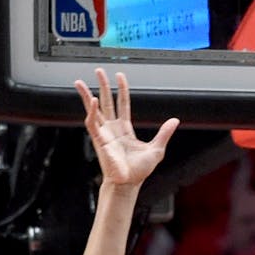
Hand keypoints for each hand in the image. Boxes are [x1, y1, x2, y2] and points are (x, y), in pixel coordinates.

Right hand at [74, 69, 178, 185]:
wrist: (129, 183)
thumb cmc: (139, 170)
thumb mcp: (157, 149)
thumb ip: (164, 133)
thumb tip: (175, 120)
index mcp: (125, 129)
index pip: (122, 104)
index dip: (121, 89)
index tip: (120, 76)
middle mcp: (112, 128)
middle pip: (106, 102)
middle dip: (102, 85)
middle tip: (98, 71)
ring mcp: (104, 133)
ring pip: (93, 110)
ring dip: (86, 95)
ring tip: (79, 82)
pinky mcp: (99, 140)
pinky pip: (92, 123)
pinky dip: (92, 111)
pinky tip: (92, 100)